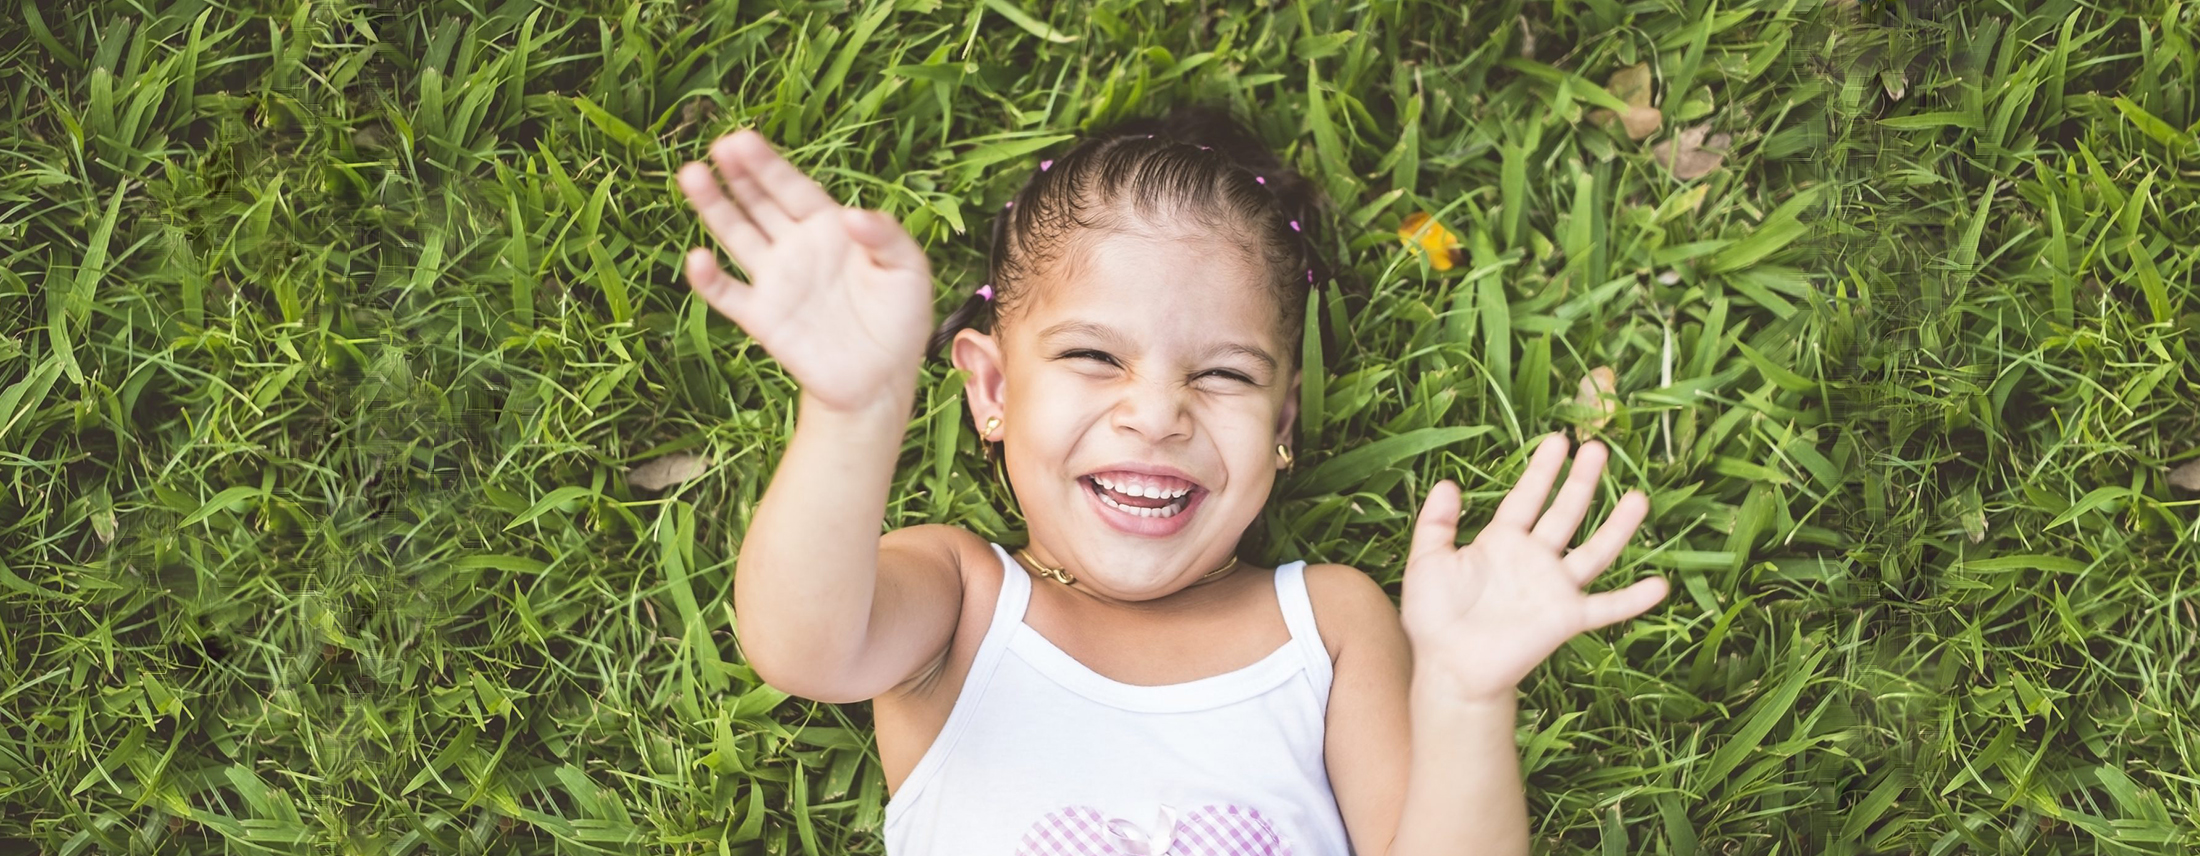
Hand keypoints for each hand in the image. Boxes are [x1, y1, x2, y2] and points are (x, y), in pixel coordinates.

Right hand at [676, 129, 934, 413]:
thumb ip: (887, 236)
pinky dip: (709, 278)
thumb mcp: (909, 270)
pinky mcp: (762, 317)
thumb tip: (853, 213)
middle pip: (759, 202)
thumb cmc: (900, 319)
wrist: (882, 379)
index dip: (768, 165)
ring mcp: (775, 280)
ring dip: (714, 207)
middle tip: (719, 147)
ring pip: (735, 235)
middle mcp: (796, 247)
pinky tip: (699, 258)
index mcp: (829, 228)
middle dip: (739, 175)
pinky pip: (728, 293)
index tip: (742, 139)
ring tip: (692, 175)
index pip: (793, 188)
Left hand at [1399, 434, 1668, 703]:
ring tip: (1639, 498)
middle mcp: (1534, 559)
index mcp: (1502, 542)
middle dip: (1581, 482)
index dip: (1543, 470)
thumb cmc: (1433, 617)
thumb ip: (1436, 523)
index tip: (1559, 440)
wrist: (1448, 667)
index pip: (1527, 497)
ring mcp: (1554, 588)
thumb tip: (1448, 483)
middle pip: (1565, 513)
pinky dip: (1633, 599)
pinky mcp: (1566, 619)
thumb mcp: (1427, 562)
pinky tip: (1659, 586)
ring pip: (1594, 551)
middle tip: (1598, 448)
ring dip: (1617, 526)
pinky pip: (1606, 607)